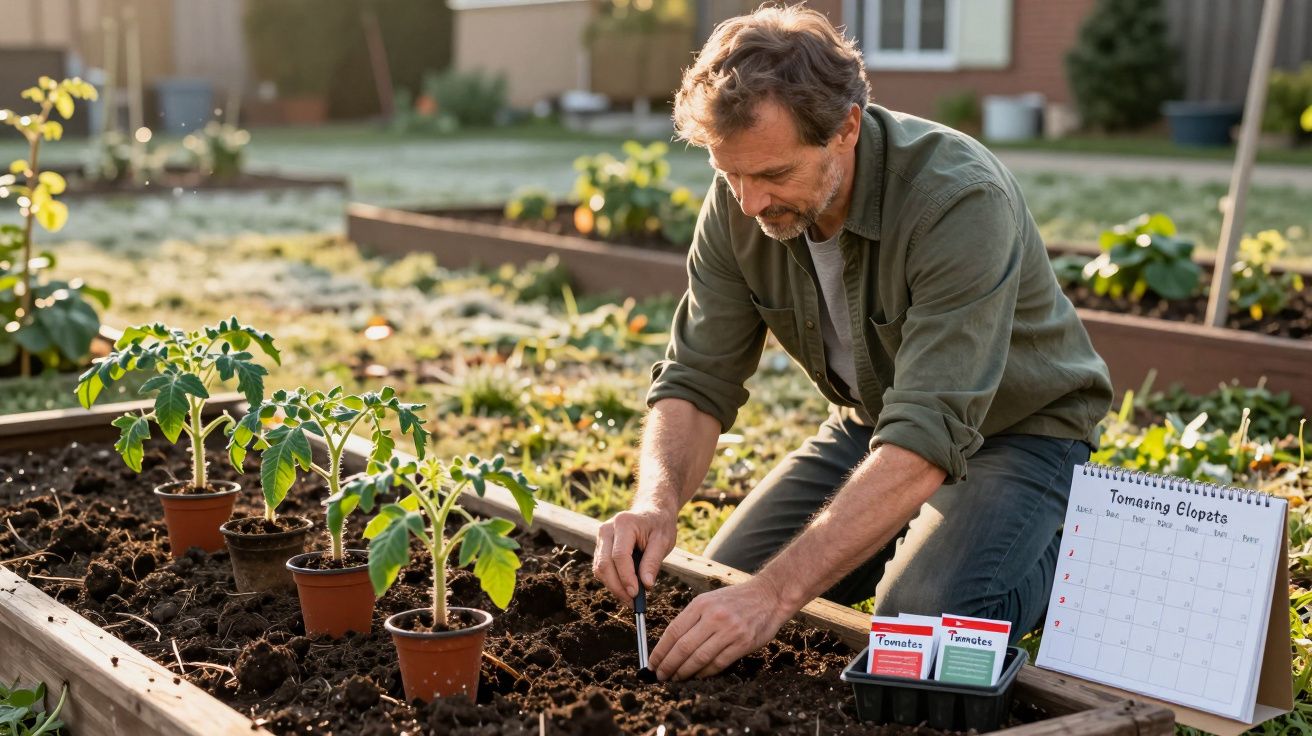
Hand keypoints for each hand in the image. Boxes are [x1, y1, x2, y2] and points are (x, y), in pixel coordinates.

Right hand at [593, 507, 675, 605]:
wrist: (651, 510)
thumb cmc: (659, 525)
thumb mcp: (663, 541)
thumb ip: (653, 562)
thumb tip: (646, 585)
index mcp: (624, 523)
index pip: (619, 556)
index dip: (626, 577)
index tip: (636, 594)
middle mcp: (607, 529)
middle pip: (604, 564)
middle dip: (617, 587)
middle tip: (633, 603)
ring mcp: (601, 537)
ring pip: (599, 569)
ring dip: (613, 587)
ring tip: (631, 599)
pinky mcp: (600, 546)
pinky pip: (601, 568)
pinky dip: (611, 581)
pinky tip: (625, 590)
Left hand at [648, 577, 791, 680]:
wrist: (769, 595)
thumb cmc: (736, 600)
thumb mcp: (710, 600)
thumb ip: (692, 619)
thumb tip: (670, 645)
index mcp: (701, 604)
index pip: (673, 631)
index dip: (660, 650)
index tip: (652, 663)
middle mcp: (713, 617)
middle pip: (683, 647)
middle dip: (668, 665)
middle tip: (660, 676)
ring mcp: (729, 630)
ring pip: (699, 657)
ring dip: (684, 672)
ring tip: (675, 678)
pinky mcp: (743, 643)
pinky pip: (718, 663)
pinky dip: (704, 673)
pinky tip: (696, 676)